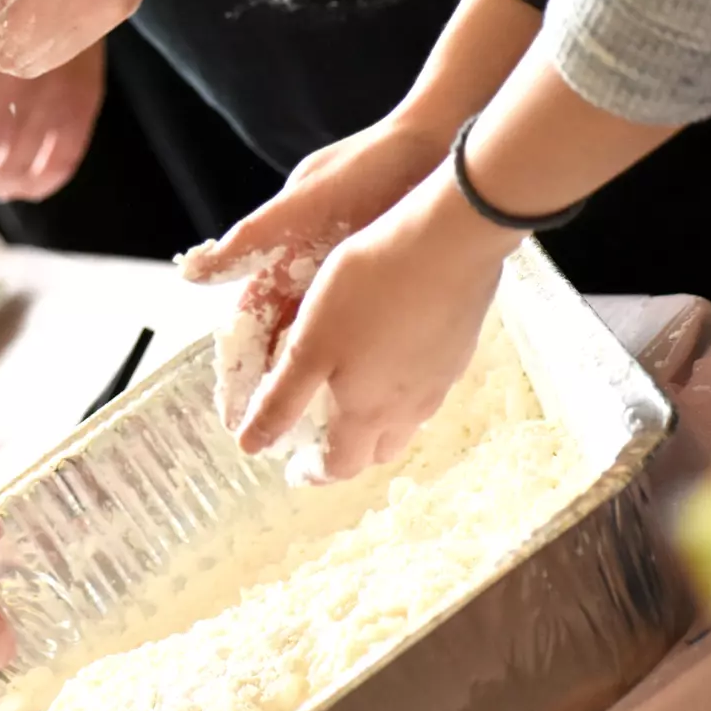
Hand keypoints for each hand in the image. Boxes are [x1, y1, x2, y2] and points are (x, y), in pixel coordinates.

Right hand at [176, 117, 448, 429]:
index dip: (240, 369)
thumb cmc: (365, 164)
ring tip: (317, 430)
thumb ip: (252, 238)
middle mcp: (310, 274)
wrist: (435, 143)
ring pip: (326, 347)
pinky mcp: (388, 283)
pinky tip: (367, 397)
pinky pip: (367, 337)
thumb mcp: (300, 199)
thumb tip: (194, 270)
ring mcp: (351, 281)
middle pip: (284, 343)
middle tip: (271, 434)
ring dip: (317, 386)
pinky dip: (361, 366)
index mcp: (281, 256)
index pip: (250, 326)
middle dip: (275, 389)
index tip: (233, 413)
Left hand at [235, 170, 523, 478]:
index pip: (342, 465)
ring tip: (350, 394)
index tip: (296, 464)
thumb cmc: (371, 289)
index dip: (315, 470)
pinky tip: (388, 353)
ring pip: (406, 419)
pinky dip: (402, 386)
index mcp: (369, 412)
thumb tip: (251, 444)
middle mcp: (412, 407)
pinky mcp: (459, 348)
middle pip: (378, 450)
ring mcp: (442, 379)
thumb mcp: (309, 346)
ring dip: (376, 420)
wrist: (449, 240)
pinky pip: (426, 384)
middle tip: (320, 432)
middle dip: (347, 450)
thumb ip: (282, 399)